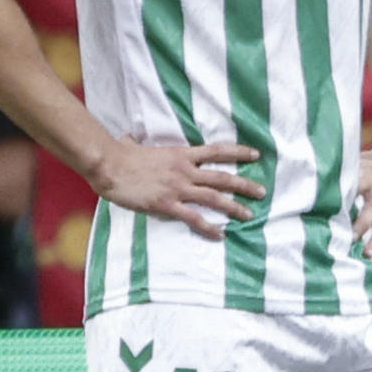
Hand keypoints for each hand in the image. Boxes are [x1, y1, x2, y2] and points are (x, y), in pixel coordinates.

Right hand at [90, 139, 262, 239]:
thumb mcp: (139, 145)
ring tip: (250, 214)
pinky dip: (208, 227)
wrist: (109, 165)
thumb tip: (129, 137)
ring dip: (234, 207)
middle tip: (262, 192)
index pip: (217, 151)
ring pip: (214, 197)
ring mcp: (177, 188)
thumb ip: (141, 143)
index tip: (256, 154)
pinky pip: (193, 217)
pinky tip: (220, 234)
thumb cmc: (122, 155)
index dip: (239, 151)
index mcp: (182, 154)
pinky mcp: (166, 204)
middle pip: (223, 177)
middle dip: (245, 184)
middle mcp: (185, 170)